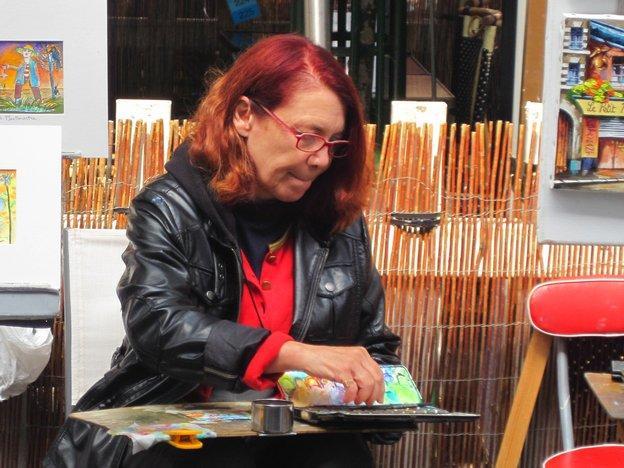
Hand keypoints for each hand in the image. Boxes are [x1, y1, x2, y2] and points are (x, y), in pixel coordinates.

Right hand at [267, 342, 384, 405]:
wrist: (308, 355)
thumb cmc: (325, 359)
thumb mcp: (346, 359)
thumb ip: (358, 368)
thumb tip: (368, 385)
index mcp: (362, 353)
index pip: (378, 372)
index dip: (380, 388)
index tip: (378, 397)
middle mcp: (359, 357)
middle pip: (376, 379)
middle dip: (374, 394)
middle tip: (367, 402)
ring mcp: (351, 363)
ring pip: (368, 384)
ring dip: (363, 396)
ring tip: (356, 401)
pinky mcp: (342, 371)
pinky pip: (353, 388)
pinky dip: (351, 397)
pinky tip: (346, 399)